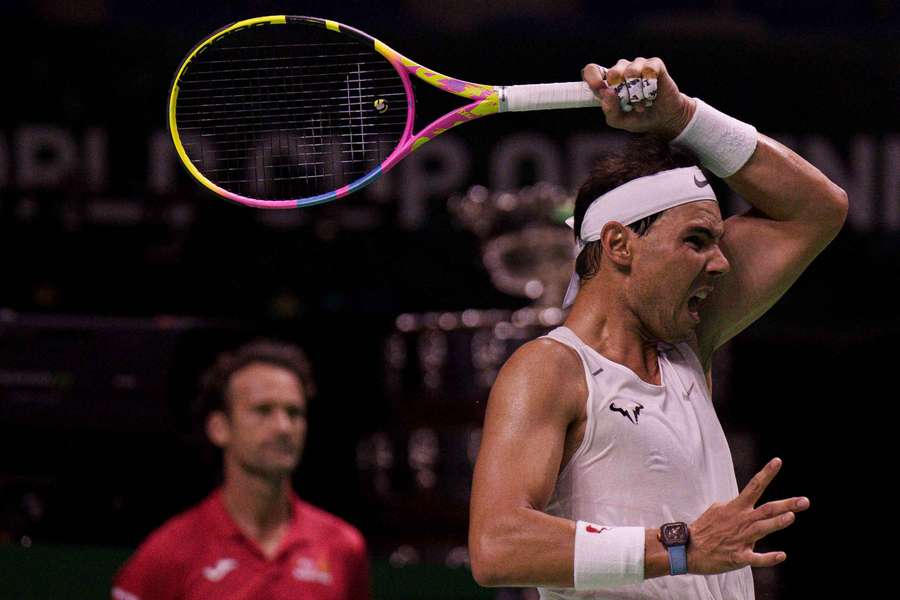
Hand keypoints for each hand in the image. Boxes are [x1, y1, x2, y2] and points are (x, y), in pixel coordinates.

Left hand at [582, 57, 694, 139]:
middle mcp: (621, 70)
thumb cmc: (638, 117)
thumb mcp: (620, 121)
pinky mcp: (654, 65)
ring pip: (631, 71)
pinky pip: (649, 68)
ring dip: (638, 92)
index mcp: (608, 82)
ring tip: (642, 103)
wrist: (663, 119)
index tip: (600, 90)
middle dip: (621, 93)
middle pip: (612, 72)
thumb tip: (606, 92)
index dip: (593, 78)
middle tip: (629, 103)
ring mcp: (637, 65)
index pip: (592, 70)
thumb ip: (610, 110)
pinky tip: (651, 94)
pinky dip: (650, 85)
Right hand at [687, 458, 809, 573]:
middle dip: (786, 504)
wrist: (688, 548)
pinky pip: (756, 558)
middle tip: (804, 501)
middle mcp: (741, 521)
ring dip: (776, 523)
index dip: (766, 473)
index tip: (777, 461)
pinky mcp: (738, 556)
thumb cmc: (704, 529)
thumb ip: (735, 507)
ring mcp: (740, 539)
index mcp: (735, 508)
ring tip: (791, 517)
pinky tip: (782, 555)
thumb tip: (745, 503)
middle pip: (766, 510)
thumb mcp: (717, 510)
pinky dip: (769, 557)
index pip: (753, 486)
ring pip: (762, 529)